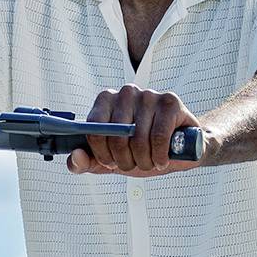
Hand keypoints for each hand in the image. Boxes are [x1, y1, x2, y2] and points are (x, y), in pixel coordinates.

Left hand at [66, 87, 206, 175]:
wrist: (181, 147)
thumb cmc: (144, 150)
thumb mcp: (113, 160)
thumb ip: (89, 162)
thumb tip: (75, 158)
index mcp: (106, 100)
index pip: (93, 128)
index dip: (101, 153)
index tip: (111, 162)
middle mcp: (126, 92)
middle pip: (115, 135)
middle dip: (125, 161)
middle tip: (135, 165)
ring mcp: (149, 95)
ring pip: (138, 138)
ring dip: (144, 161)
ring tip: (150, 163)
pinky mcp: (170, 102)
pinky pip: (158, 136)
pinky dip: (159, 155)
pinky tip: (162, 160)